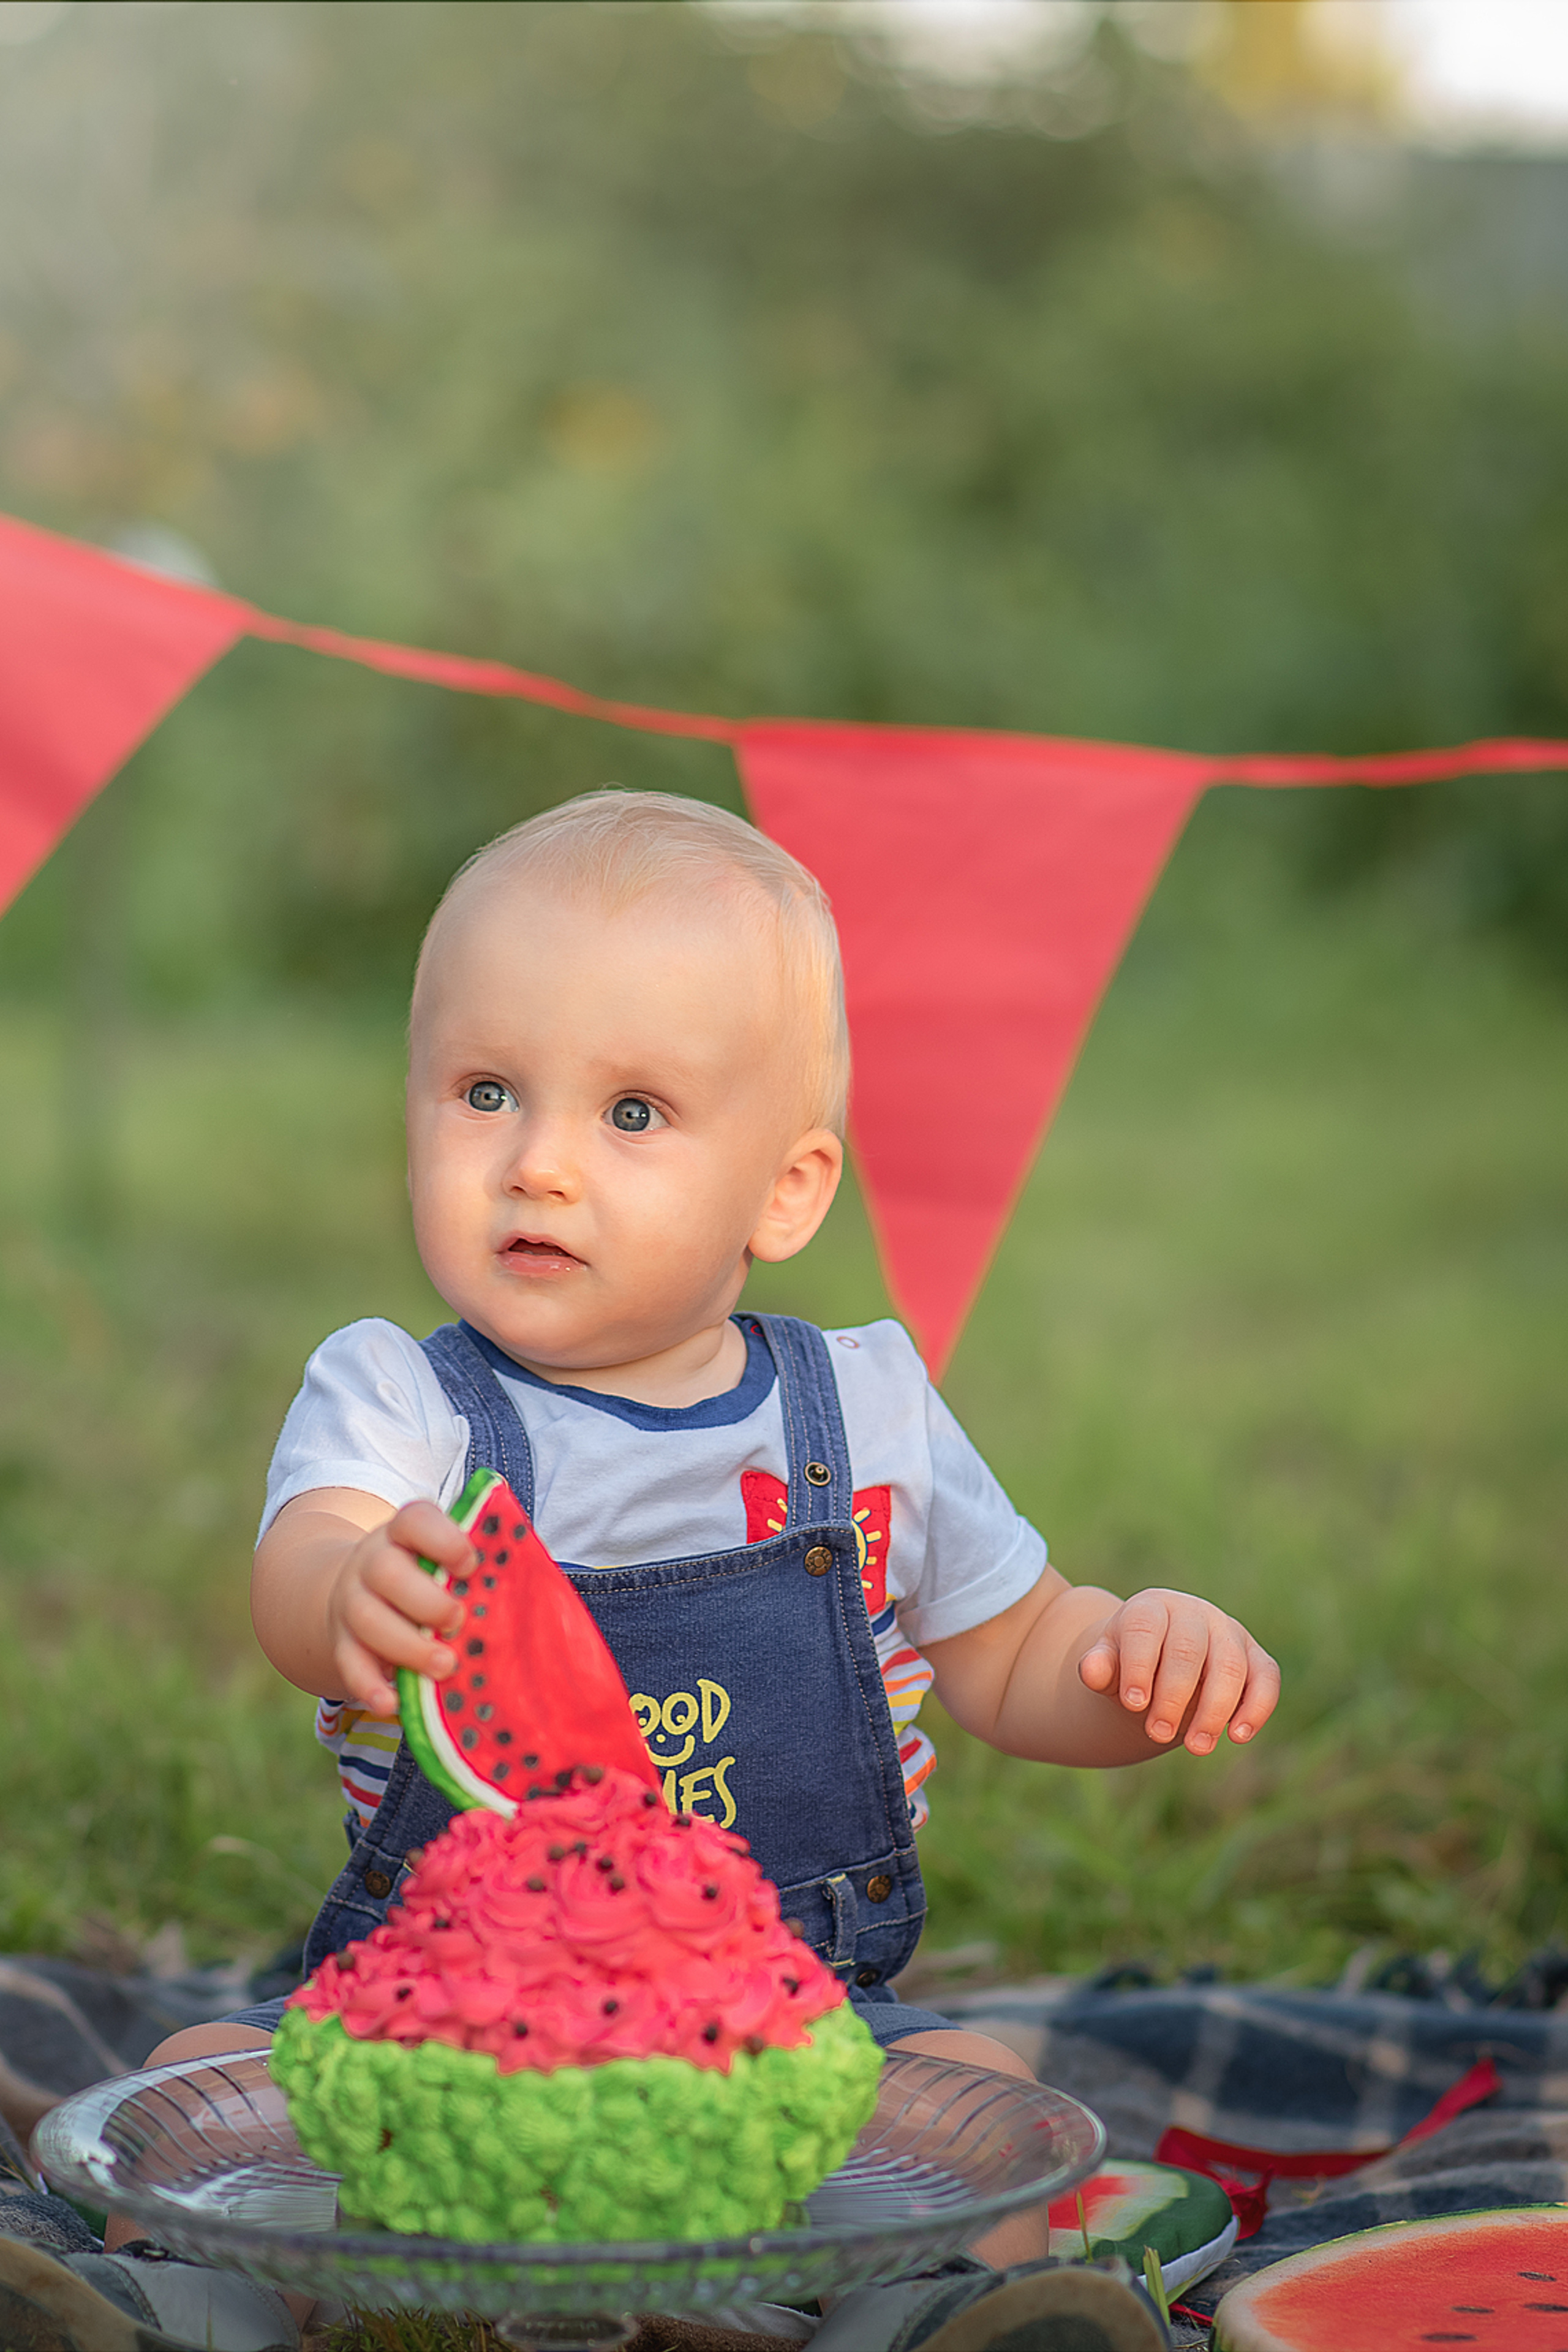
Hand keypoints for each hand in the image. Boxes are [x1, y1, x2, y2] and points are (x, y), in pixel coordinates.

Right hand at [323, 1500, 472, 1714]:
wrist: (360, 1590)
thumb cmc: (425, 1576)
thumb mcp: (443, 1559)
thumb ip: (477, 1569)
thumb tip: (538, 1593)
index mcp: (404, 1533)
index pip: (414, 1520)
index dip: (443, 1539)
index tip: (471, 1564)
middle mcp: (372, 1561)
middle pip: (386, 1571)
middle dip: (426, 1601)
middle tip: (459, 1623)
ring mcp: (351, 1601)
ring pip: (368, 1619)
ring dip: (407, 1646)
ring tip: (444, 1666)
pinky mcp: (341, 1642)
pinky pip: (348, 1663)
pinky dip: (369, 1686)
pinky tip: (392, 1704)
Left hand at [1077, 1589, 1278, 1754]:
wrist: (1160, 1659)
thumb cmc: (1128, 1663)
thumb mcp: (1107, 1663)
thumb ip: (1098, 1667)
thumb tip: (1090, 1669)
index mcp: (1151, 1607)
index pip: (1145, 1630)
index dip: (1139, 1666)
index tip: (1132, 1704)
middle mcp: (1193, 1612)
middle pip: (1189, 1649)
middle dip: (1174, 1696)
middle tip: (1157, 1735)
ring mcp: (1228, 1631)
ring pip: (1230, 1666)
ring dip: (1215, 1709)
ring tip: (1196, 1747)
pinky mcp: (1254, 1656)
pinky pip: (1266, 1677)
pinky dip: (1257, 1706)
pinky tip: (1237, 1736)